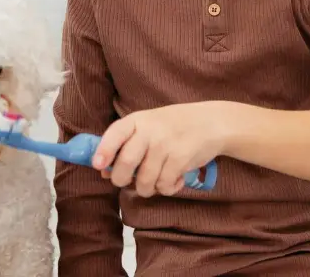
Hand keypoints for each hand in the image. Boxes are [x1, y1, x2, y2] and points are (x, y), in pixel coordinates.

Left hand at [92, 101, 234, 196]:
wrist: (212, 122)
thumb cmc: (173, 126)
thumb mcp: (148, 127)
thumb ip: (125, 146)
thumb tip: (103, 172)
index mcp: (137, 120)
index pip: (115, 134)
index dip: (104, 151)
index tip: (98, 166)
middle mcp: (149, 131)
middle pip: (126, 163)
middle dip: (121, 180)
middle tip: (126, 181)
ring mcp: (166, 145)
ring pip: (145, 181)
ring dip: (146, 189)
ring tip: (154, 181)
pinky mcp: (181, 159)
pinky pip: (164, 185)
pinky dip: (167, 189)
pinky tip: (173, 179)